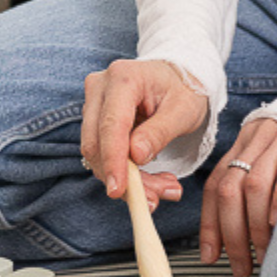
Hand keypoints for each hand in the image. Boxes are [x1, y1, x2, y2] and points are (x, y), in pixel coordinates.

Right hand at [81, 58, 209, 211]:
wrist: (177, 78)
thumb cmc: (183, 89)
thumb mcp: (183, 110)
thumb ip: (159, 132)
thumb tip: (136, 156)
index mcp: (124, 78)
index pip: (111, 125)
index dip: (113, 160)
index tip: (118, 190)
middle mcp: (100, 87)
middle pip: (97, 142)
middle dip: (124, 176)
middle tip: (155, 199)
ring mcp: (93, 102)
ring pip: (97, 152)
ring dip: (126, 178)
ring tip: (162, 189)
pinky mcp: (94, 118)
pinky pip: (102, 152)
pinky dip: (125, 171)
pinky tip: (150, 179)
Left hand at [201, 116, 276, 276]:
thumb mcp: (272, 152)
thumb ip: (257, 180)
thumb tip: (245, 230)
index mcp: (243, 145)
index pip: (216, 186)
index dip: (210, 224)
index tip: (209, 255)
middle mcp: (256, 140)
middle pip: (230, 190)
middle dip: (231, 234)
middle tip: (239, 265)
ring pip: (255, 184)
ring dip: (255, 226)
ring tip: (262, 254)